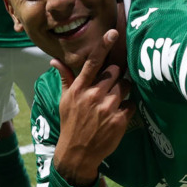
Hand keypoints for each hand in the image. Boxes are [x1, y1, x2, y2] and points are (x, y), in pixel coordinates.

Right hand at [52, 29, 135, 186]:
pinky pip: (131, 104)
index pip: (92, 62)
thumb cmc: (71, 123)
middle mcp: (94, 95)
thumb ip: (65, 78)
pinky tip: (119, 114)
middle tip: (111, 84)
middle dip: (116, 74)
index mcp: (79, 89)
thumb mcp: (65, 100)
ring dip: (123, 89)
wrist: (77, 154)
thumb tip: (54, 60)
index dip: (103, 46)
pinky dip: (128, 107)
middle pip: (114, 72)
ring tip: (114, 99)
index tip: (112, 32)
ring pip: (125, 86)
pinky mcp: (119, 120)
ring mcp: (107, 108)